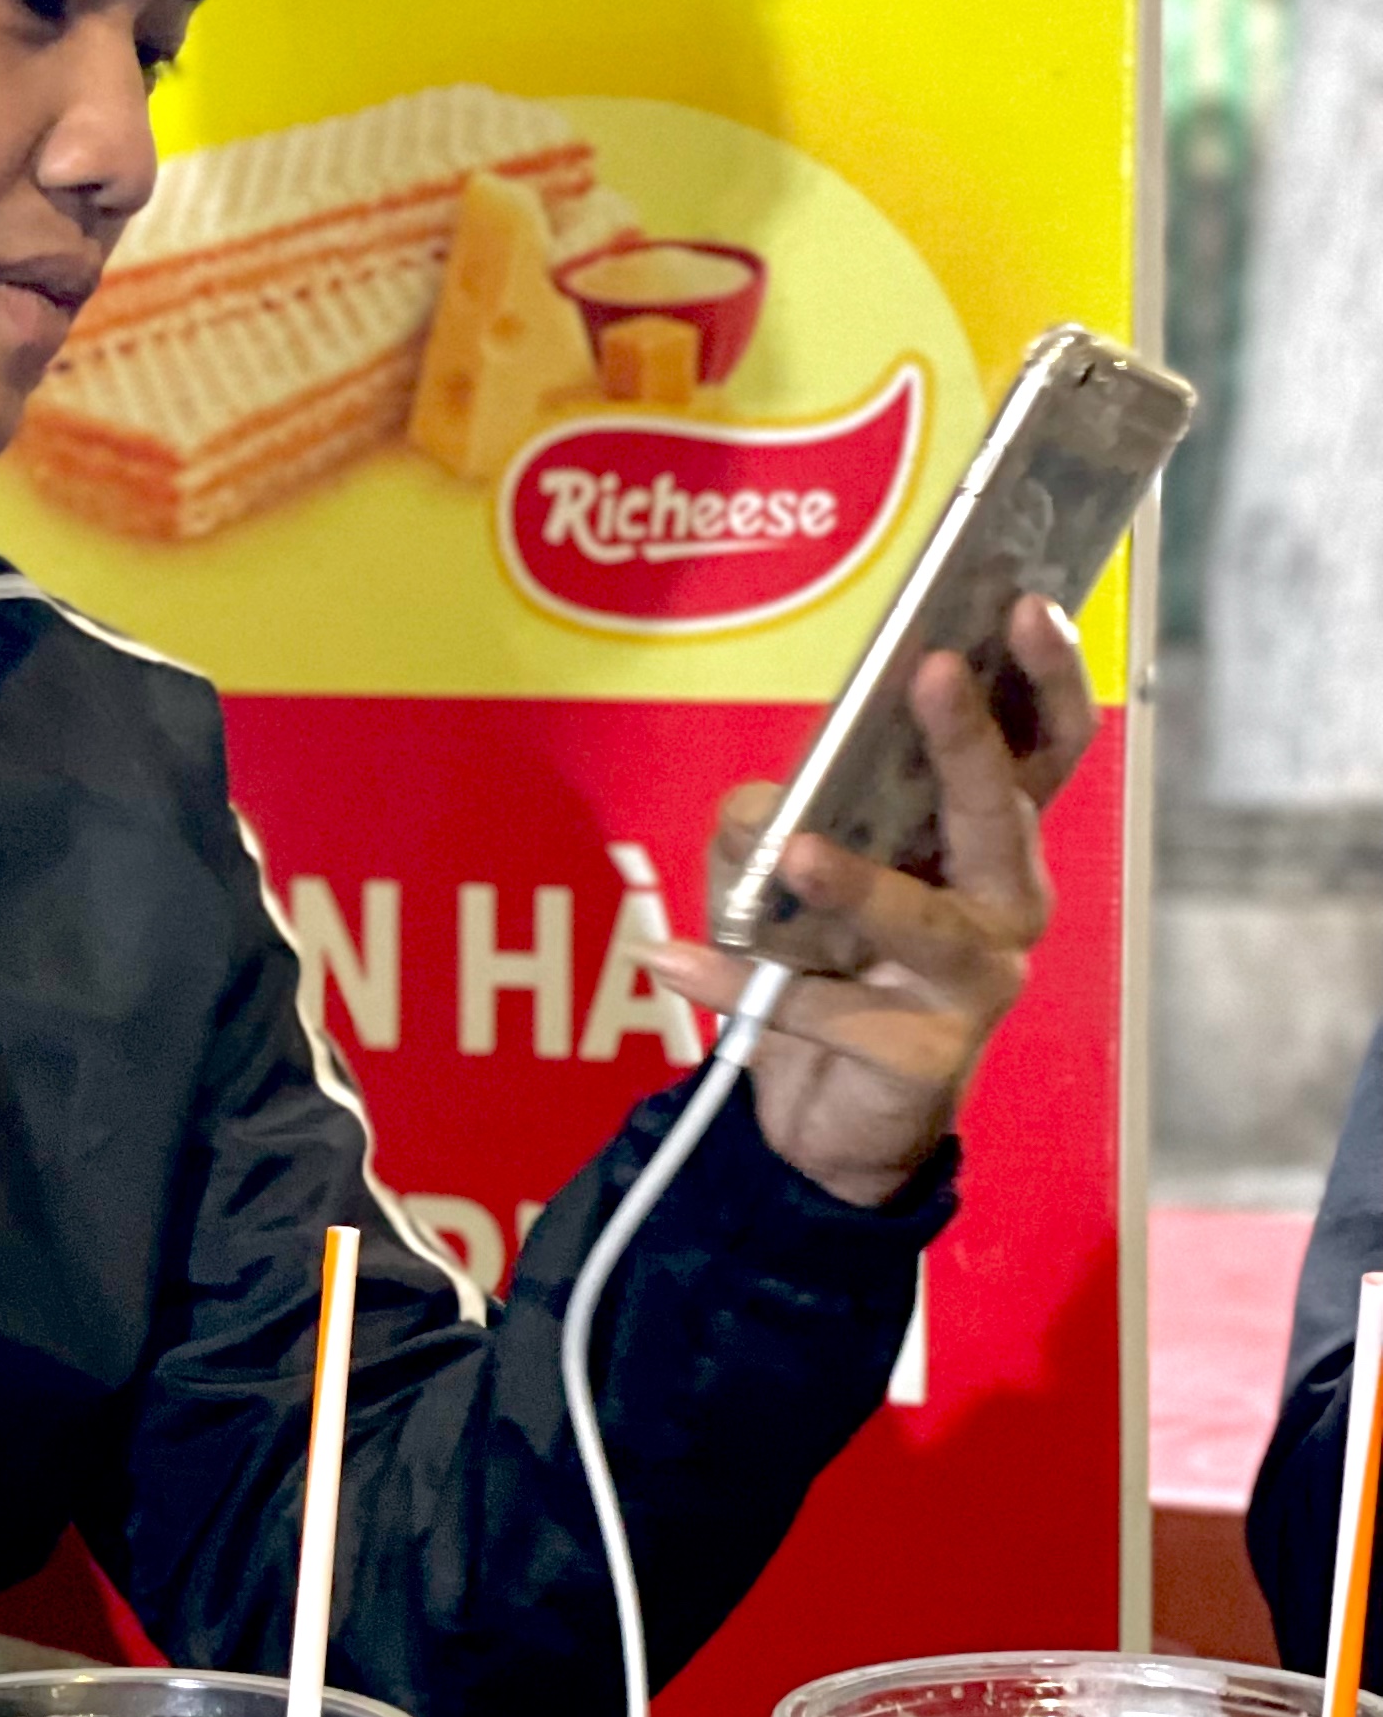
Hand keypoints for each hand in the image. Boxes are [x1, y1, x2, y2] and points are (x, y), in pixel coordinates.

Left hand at [647, 596, 1093, 1207]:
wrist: (828, 1114)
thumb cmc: (822, 962)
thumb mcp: (773, 874)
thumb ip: (765, 822)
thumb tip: (762, 806)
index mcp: (987, 838)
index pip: (1042, 745)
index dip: (1046, 675)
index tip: (1023, 602)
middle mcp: (1004, 901)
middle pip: (1003, 813)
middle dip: (967, 741)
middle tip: (932, 673)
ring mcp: (977, 982)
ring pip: (921, 922)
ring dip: (854, 884)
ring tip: (794, 852)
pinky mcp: (926, 1055)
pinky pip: (828, 1010)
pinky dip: (740, 983)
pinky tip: (670, 959)